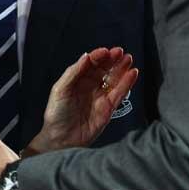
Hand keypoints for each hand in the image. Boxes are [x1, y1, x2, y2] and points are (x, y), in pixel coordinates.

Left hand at [23, 47, 137, 154]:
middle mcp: (90, 86)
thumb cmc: (56, 113)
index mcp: (77, 80)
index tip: (106, 51)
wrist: (62, 138)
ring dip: (121, 69)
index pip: (90, 64)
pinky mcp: (109, 108)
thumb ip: (74, 72)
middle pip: (104, 69)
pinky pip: (119, 93)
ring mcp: (100, 97)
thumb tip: (86, 56)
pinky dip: (127, 83)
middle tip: (121, 51)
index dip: (99, 56)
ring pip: (114, 79)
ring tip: (129, 59)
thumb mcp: (60, 89)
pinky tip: (132, 73)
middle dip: (112, 60)